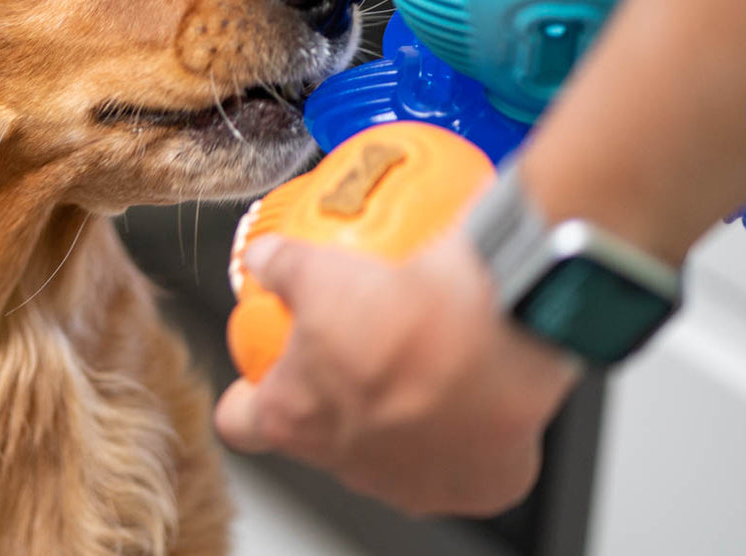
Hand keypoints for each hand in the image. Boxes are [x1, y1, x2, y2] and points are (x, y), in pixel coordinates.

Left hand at [214, 230, 579, 515]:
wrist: (505, 324)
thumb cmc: (407, 307)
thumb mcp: (320, 267)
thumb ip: (281, 265)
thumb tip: (264, 258)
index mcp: (295, 416)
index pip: (241, 424)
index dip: (247, 399)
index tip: (260, 379)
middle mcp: (348, 464)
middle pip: (322, 437)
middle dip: (335, 399)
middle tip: (357, 353)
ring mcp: (414, 484)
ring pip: (395, 455)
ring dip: (402, 417)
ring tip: (421, 365)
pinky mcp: (478, 487)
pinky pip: (468, 458)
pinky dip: (468, 428)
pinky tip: (474, 386)